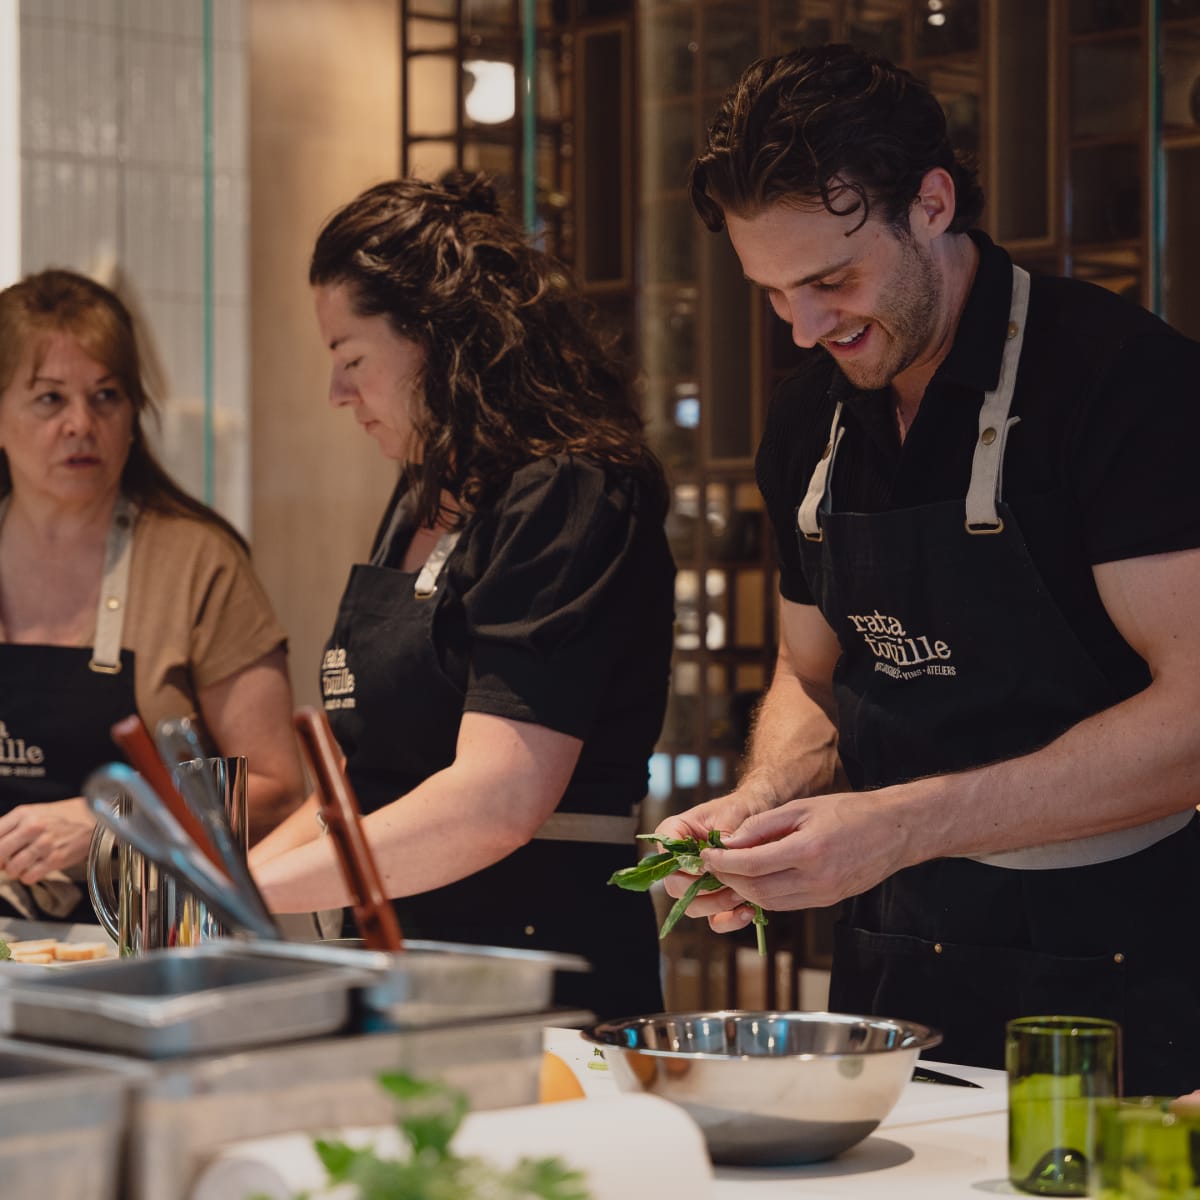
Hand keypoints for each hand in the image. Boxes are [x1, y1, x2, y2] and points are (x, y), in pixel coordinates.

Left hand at [0, 797, 97, 883]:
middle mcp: (33, 827)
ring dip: (14, 871)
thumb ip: (10, 825)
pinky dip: (27, 877)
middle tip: (6, 861)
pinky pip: (29, 877)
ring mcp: (44, 844)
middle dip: (1, 861)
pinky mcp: (56, 859)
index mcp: (24, 814)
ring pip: (12, 868)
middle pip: (0, 853)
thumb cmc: (63, 816)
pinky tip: (33, 870)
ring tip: (22, 865)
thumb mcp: (34, 812)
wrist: (93, 818)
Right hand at [654, 780, 778, 931]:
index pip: (666, 855)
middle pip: (675, 886)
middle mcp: (679, 860)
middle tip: (730, 882)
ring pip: (692, 906)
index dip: (685, 866)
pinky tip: (747, 911)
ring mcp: (694, 881)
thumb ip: (722, 838)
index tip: (708, 866)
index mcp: (674, 832)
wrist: (756, 813)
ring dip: (717, 904)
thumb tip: (721, 860)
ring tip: (742, 894)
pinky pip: (713, 919)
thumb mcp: (731, 815)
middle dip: (703, 889)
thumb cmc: (739, 809)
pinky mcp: (712, 897)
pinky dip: (728, 920)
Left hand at [696, 790, 910, 917]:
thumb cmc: (848, 811)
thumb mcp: (802, 807)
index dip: (722, 863)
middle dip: (728, 878)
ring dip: (743, 889)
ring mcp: (823, 895)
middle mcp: (816, 879)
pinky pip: (786, 904)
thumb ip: (762, 825)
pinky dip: (764, 894)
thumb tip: (729, 841)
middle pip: (756, 889)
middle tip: (712, 864)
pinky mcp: (827, 902)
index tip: (704, 855)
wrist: (893, 831)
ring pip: (768, 902)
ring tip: (729, 871)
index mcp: (808, 850)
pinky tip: (755, 878)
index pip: (751, 865)